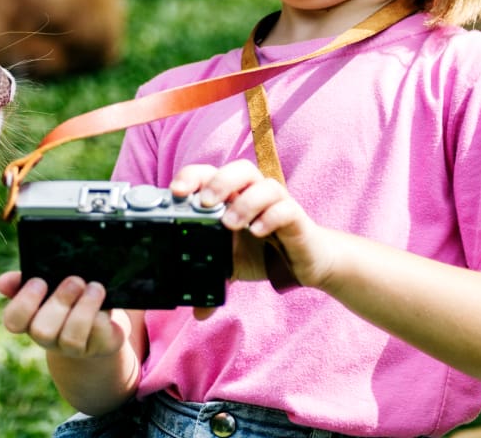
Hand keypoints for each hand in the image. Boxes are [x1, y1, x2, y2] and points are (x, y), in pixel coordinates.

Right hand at [0, 271, 125, 358]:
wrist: (100, 320)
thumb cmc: (67, 298)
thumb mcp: (48, 286)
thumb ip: (23, 281)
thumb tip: (2, 283)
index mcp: (30, 320)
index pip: (13, 321)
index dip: (24, 303)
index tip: (39, 281)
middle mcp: (49, 338)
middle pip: (42, 332)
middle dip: (59, 303)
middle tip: (75, 280)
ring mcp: (74, 348)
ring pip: (72, 338)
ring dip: (85, 308)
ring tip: (95, 287)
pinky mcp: (100, 347)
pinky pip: (99, 335)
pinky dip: (102, 316)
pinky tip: (106, 303)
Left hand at [171, 160, 333, 287]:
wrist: (304, 263)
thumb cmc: (264, 254)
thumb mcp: (232, 265)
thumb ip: (213, 278)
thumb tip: (197, 311)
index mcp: (232, 197)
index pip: (211, 173)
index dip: (192, 177)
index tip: (176, 192)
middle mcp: (254, 193)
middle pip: (239, 170)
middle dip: (219, 182)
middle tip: (204, 203)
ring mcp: (277, 204)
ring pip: (265, 185)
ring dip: (244, 202)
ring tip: (230, 224)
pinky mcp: (297, 218)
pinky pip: (286, 209)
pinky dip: (270, 217)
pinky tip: (257, 232)